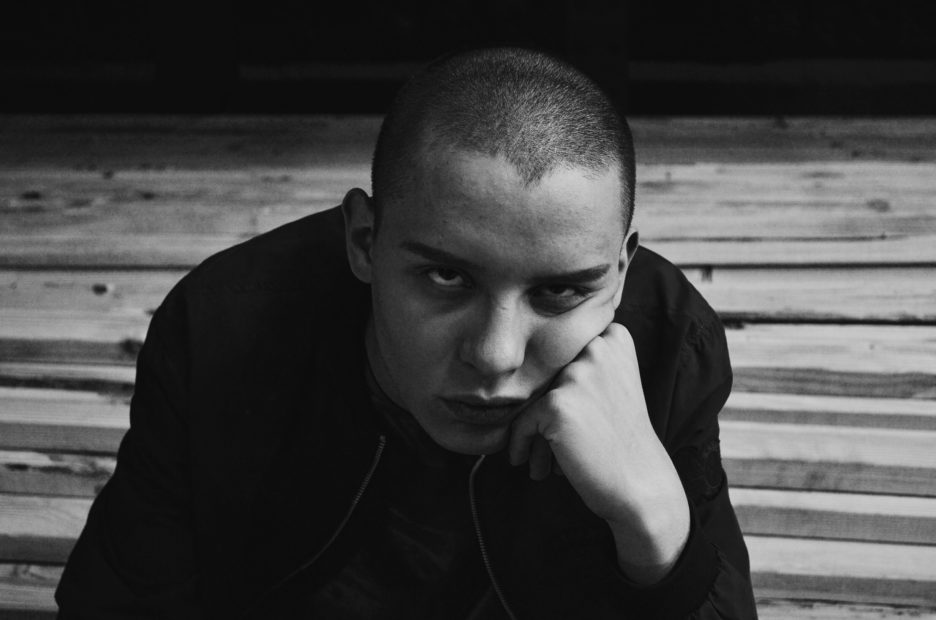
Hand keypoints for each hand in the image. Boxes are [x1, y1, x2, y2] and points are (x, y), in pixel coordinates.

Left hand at [508, 323, 689, 583]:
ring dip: (533, 431)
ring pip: (531, 399)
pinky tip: (531, 465)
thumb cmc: (622, 439)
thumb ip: (582, 362)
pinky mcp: (557, 403)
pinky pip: (521, 423)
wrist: (641, 485)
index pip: (561, 351)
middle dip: (544, 410)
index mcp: (614, 337)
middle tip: (554, 444)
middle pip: (545, 374)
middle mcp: (596, 347)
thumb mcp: (613, 383)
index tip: (566, 415)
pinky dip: (521, 445)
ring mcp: (577, 374)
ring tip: (544, 460)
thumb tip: (521, 360)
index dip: (558, 385)